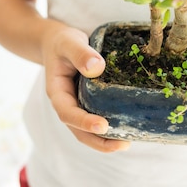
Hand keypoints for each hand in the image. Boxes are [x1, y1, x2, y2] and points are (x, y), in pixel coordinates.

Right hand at [42, 26, 130, 152]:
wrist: (59, 43)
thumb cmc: (62, 42)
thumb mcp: (68, 42)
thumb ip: (80, 53)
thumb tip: (97, 68)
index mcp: (58, 93)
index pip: (68, 113)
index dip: (84, 122)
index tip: (102, 126)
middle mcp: (67, 104)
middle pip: (79, 130)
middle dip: (99, 141)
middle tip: (123, 144)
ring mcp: (78, 105)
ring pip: (89, 131)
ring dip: (106, 140)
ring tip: (128, 142)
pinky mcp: (90, 103)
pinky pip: (98, 118)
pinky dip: (111, 128)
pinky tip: (128, 127)